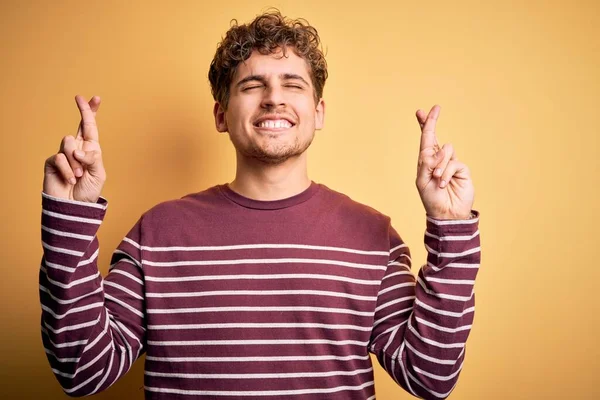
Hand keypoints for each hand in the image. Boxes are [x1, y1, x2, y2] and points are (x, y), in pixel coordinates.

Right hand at [43, 95, 105, 202]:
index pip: (92, 129)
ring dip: (76, 161)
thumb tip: (77, 149)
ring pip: (69, 143)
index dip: (92, 113)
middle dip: (83, 111)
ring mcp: (64, 154)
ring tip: (79, 176)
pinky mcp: (52, 162)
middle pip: (79, 126)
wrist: (73, 206)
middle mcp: (77, 149)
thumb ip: (92, 159)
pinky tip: (70, 180)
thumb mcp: (98, 174)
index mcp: (91, 150)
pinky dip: (68, 170)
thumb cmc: (87, 191)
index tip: (96, 98)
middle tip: (79, 98)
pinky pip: (60, 158)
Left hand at [415, 105, 474, 219]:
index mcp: (426, 161)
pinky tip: (443, 183)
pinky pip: (453, 163)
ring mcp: (451, 163)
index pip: (424, 140)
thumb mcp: (422, 181)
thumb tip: (439, 149)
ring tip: (437, 179)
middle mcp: (438, 159)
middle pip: (434, 136)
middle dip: (431, 122)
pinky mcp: (461, 169)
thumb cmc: (431, 199)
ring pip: (445, 150)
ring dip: (439, 165)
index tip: (420, 111)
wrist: (446, 214)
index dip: (423, 125)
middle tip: (435, 108)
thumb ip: (427, 164)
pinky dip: (446, 173)